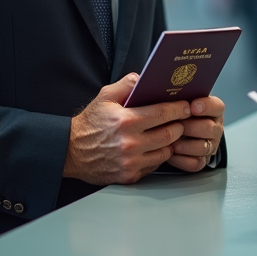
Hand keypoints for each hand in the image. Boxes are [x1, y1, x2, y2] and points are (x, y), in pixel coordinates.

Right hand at [62, 73, 190, 184]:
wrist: (70, 152)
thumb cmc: (89, 123)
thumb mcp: (104, 97)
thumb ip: (126, 85)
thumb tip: (144, 79)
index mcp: (126, 121)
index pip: (163, 113)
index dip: (179, 109)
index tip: (186, 106)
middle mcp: (130, 144)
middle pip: (170, 134)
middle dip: (179, 126)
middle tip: (181, 120)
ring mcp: (130, 162)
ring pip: (165, 152)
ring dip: (170, 143)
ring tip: (169, 134)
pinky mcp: (129, 176)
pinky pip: (153, 166)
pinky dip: (157, 156)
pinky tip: (154, 148)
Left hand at [168, 95, 224, 171]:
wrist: (176, 133)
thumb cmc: (177, 115)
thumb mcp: (180, 103)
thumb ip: (179, 98)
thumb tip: (165, 92)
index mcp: (213, 111)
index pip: (217, 106)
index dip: (206, 106)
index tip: (192, 106)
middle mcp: (215, 128)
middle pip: (209, 128)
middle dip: (189, 127)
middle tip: (175, 125)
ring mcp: (210, 145)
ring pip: (202, 147)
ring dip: (184, 144)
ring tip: (170, 141)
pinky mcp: (202, 161)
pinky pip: (195, 163)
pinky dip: (181, 159)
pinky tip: (171, 153)